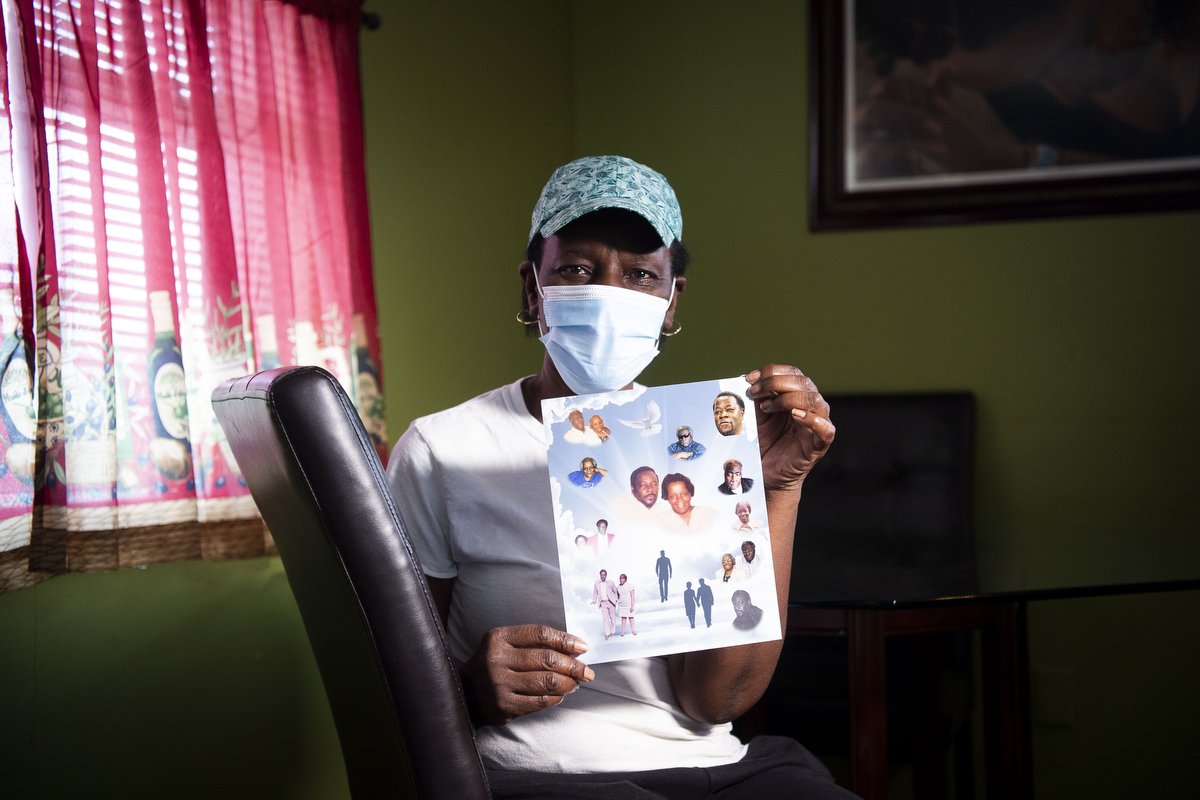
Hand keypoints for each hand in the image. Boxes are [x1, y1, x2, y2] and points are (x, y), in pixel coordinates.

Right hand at [464, 624, 594, 725]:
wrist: (465, 692)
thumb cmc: (495, 664)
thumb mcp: (506, 644)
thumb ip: (534, 643)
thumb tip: (574, 649)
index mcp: (498, 637)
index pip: (540, 634)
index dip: (565, 640)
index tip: (583, 647)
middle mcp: (496, 659)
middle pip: (546, 659)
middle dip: (573, 665)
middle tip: (587, 672)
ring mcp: (498, 684)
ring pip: (546, 682)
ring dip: (568, 683)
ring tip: (576, 683)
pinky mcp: (503, 706)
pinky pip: (539, 701)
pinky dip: (555, 698)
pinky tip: (560, 695)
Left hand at [745, 365, 834, 492]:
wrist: (766, 473)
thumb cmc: (763, 442)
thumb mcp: (756, 415)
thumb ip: (757, 397)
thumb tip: (746, 378)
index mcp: (798, 395)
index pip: (793, 373)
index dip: (772, 371)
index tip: (749, 378)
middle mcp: (811, 406)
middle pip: (804, 382)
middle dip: (775, 382)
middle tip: (754, 392)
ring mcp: (817, 424)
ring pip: (814, 400)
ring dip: (788, 398)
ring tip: (767, 407)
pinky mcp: (819, 444)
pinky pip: (826, 429)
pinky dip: (812, 419)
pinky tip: (795, 415)